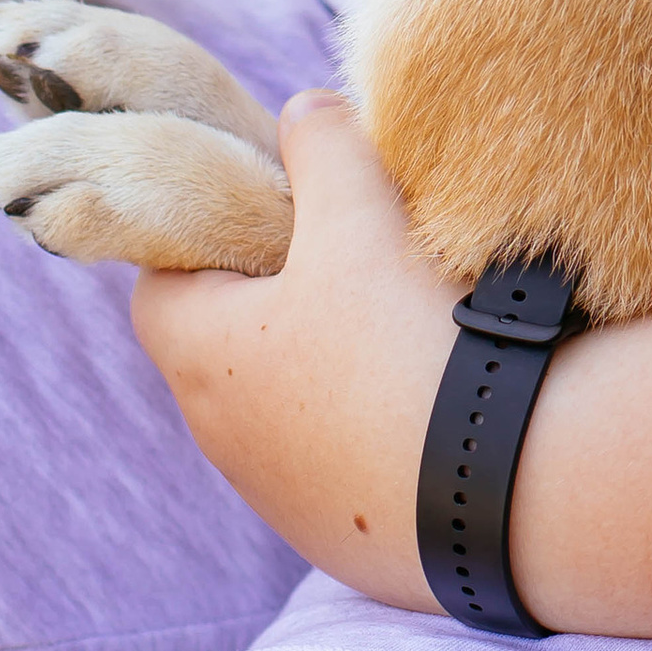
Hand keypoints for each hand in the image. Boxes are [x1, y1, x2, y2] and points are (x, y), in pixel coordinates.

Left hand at [131, 92, 449, 607]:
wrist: (493, 488)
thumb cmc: (403, 338)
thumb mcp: (359, 213)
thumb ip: (321, 146)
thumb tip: (302, 109)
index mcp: (202, 356)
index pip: (158, 282)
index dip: (204, 235)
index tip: (268, 208)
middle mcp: (224, 439)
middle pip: (225, 347)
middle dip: (276, 296)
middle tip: (351, 254)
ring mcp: (284, 500)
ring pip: (285, 411)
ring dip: (327, 368)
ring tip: (408, 325)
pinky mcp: (348, 541)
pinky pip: (344, 469)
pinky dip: (376, 430)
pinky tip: (440, 401)